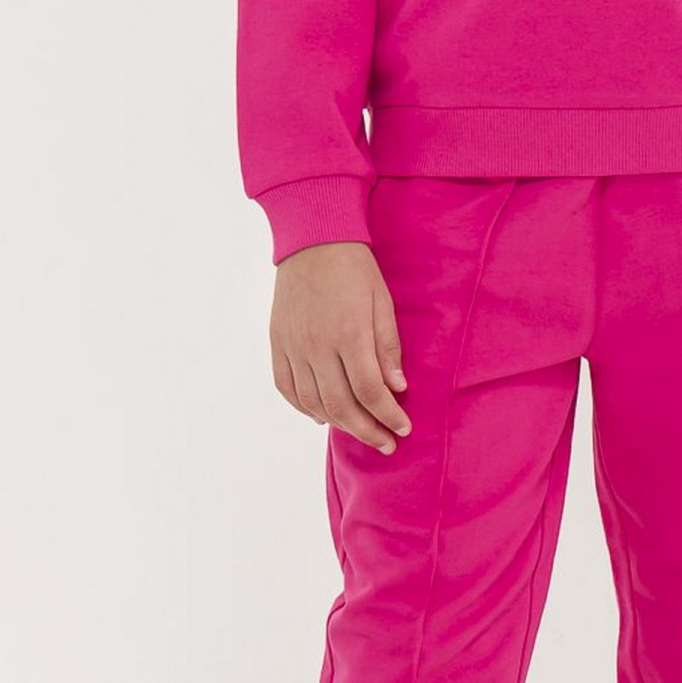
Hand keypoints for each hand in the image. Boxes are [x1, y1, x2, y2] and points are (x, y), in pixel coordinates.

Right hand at [270, 242, 411, 453]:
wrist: (313, 240)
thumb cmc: (355, 269)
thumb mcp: (382, 303)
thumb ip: (388, 348)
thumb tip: (397, 389)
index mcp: (349, 334)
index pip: (371, 391)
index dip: (389, 416)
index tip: (403, 429)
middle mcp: (317, 345)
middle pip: (342, 405)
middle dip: (368, 430)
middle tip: (387, 443)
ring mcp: (293, 346)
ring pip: (313, 403)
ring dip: (338, 424)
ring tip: (360, 431)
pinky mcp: (277, 343)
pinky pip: (287, 388)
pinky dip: (304, 408)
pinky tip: (322, 417)